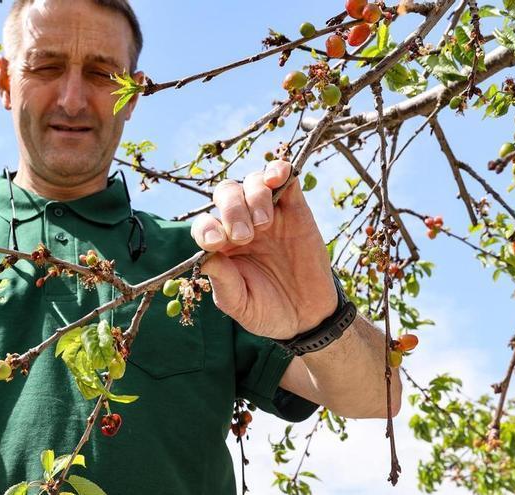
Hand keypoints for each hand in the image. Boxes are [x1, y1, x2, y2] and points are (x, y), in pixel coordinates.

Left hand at [190, 160, 337, 339]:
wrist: (309, 317)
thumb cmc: (268, 311)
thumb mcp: (241, 305)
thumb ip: (224, 284)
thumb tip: (208, 259)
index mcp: (222, 246)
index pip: (205, 224)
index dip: (206, 229)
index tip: (216, 243)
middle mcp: (241, 225)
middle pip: (226, 194)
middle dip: (232, 210)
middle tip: (245, 236)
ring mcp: (269, 214)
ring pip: (253, 183)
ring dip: (253, 197)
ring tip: (263, 224)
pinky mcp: (295, 209)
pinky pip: (285, 178)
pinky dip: (279, 170)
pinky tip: (277, 177)